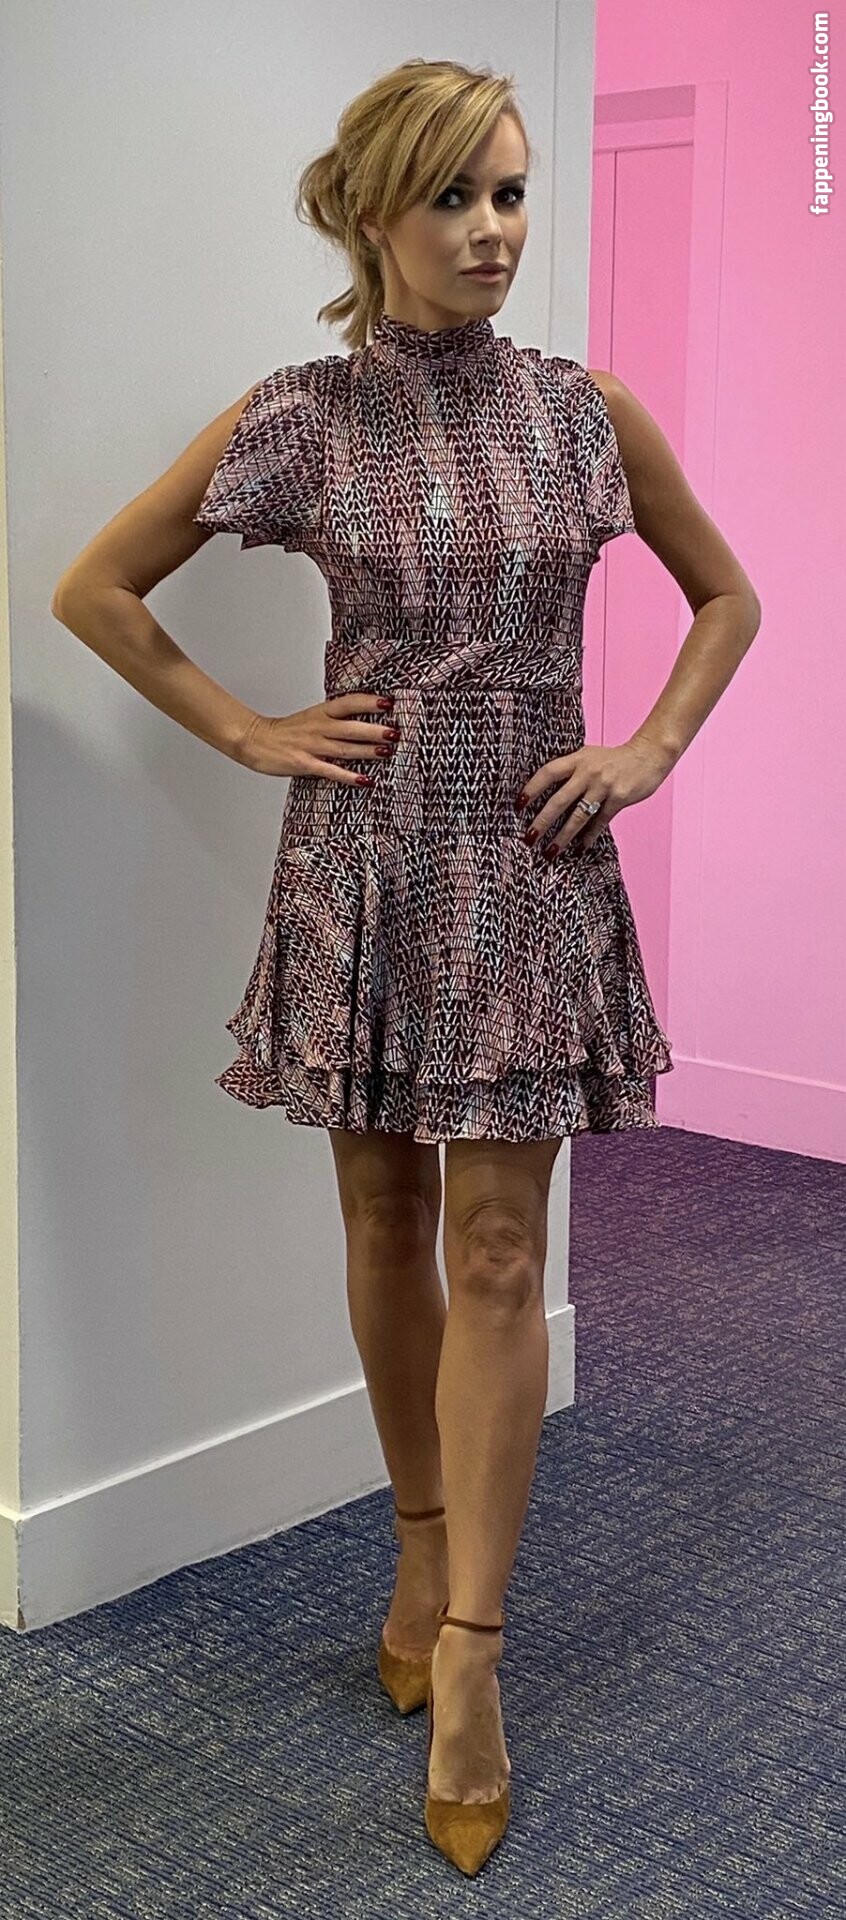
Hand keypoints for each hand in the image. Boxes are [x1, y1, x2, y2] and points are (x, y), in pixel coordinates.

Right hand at [237, 694, 399, 780]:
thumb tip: (360, 723)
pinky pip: (331, 770)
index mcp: (320, 712)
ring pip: (345, 748)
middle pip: (352, 727)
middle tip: (396, 732)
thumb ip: (333, 720)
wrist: (253, 739)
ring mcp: (312, 746)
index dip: (369, 702)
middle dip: (375, 730)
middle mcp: (318, 727)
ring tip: (387, 752)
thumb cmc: (283, 732)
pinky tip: (365, 780)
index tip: (389, 703)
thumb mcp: (310, 718)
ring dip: (368, 751)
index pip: (349, 703)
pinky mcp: (305, 764)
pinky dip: (349, 776)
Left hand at [517, 737, 673, 853]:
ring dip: (563, 837)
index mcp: (578, 759)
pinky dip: (589, 836)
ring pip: (578, 816)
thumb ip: (571, 770)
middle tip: (529, 839)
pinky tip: (580, 848)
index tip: (518, 805)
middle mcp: (589, 772)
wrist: (648, 755)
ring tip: (550, 852)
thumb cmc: (614, 759)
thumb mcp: (589, 756)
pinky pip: (600, 822)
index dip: (532, 788)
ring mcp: (605, 786)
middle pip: (559, 800)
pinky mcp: (620, 798)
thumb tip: (546, 793)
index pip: (548, 772)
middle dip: (542, 822)